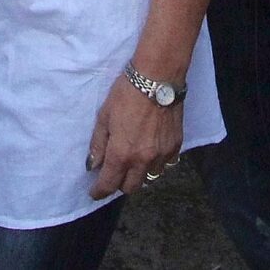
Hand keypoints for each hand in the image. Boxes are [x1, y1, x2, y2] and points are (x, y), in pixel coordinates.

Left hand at [86, 72, 184, 199]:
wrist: (158, 78)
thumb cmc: (126, 93)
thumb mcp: (104, 116)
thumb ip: (98, 144)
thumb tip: (93, 165)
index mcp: (121, 153)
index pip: (109, 184)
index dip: (99, 191)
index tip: (95, 192)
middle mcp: (142, 160)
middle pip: (131, 188)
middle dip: (120, 184)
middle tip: (115, 173)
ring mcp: (161, 155)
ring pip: (150, 178)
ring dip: (139, 174)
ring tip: (134, 161)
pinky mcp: (175, 146)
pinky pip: (165, 165)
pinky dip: (156, 163)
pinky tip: (151, 151)